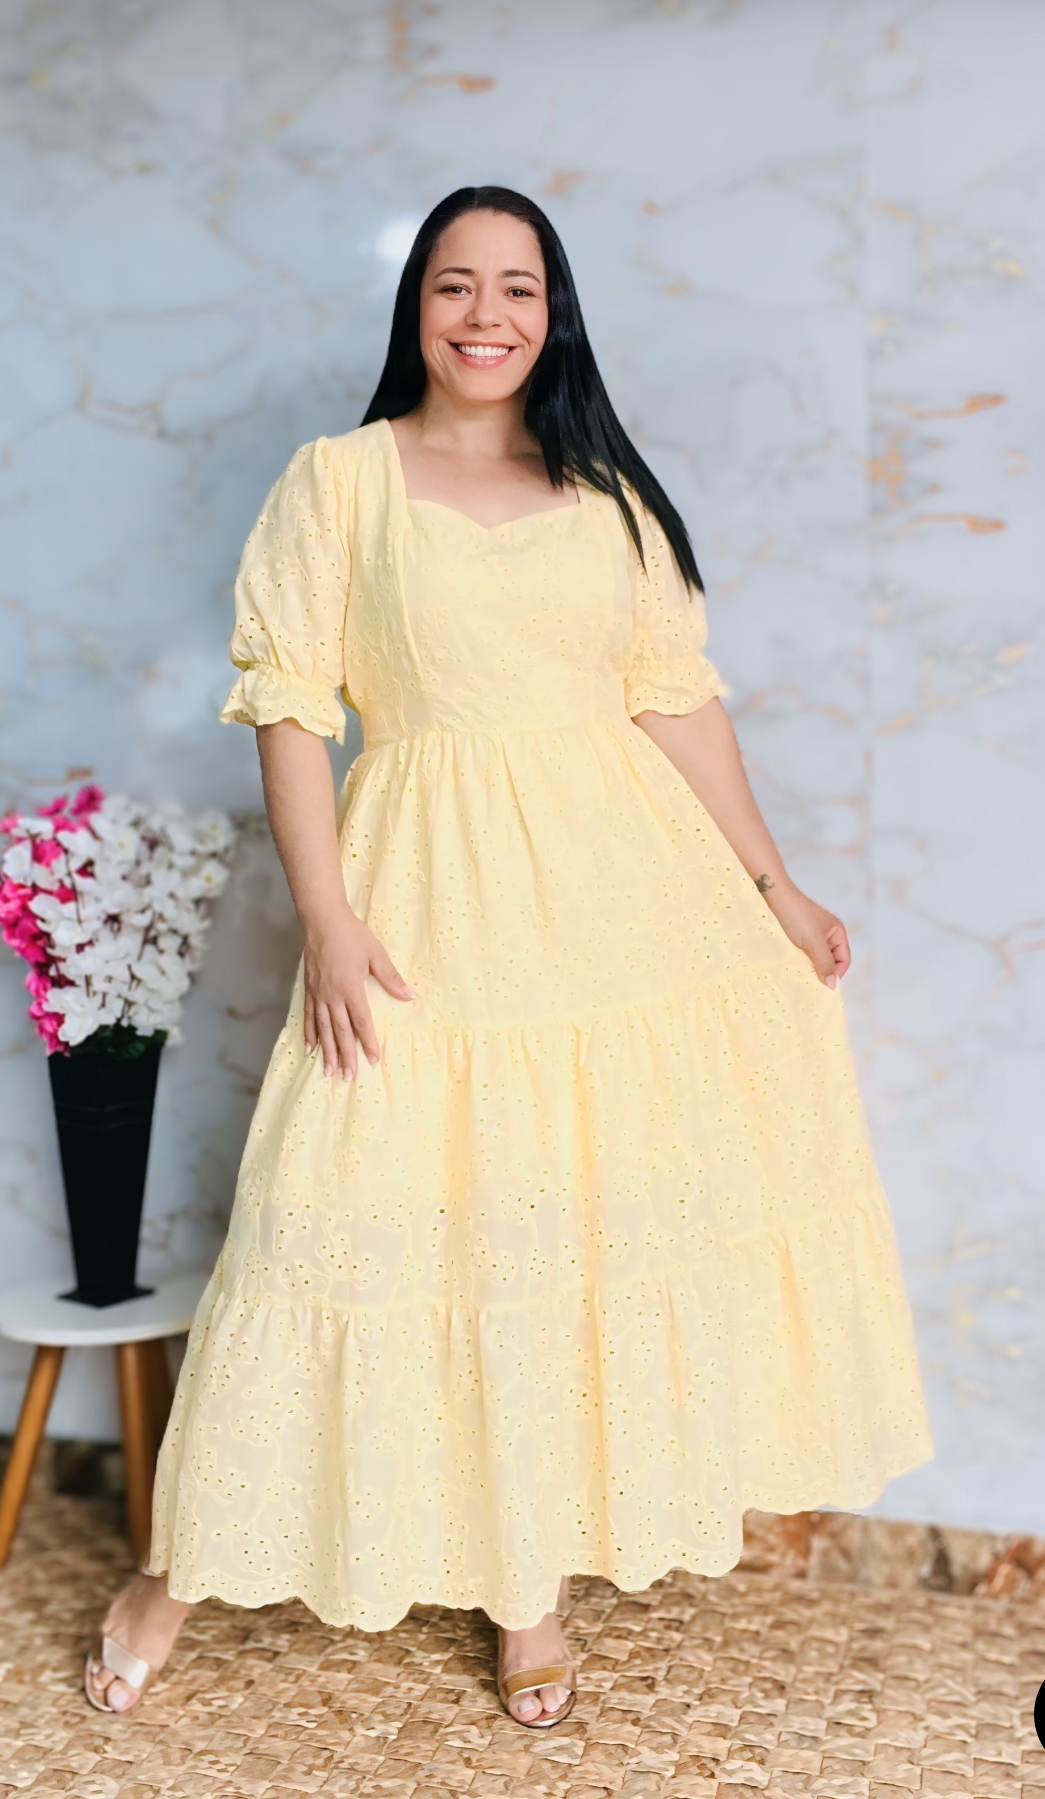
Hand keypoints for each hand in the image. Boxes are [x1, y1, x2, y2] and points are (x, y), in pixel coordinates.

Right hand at [302, 906, 415, 1077]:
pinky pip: (308, 1016)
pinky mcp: (308, 989)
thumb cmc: (352, 935)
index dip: (367, 1042)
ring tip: (329, 1071)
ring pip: (322, 1028)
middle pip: (340, 1031)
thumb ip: (391, 978)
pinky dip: (309, 1033)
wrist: (322, 920)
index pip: (361, 1021)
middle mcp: (332, 995)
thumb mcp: (376, 954)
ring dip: (327, 1051)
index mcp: (351, 987)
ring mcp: (318, 993)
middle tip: (349, 1077)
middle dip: (346, 1055)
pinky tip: (311, 1048)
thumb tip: (410, 996)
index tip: (372, 1061)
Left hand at [759, 877, 850, 987]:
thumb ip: (824, 962)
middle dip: (824, 971)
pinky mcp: (800, 937)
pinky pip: (806, 954)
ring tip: (802, 974)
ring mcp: (814, 936)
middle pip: (831, 960)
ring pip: (817, 958)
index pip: (844, 959)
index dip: (837, 972)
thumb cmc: (797, 916)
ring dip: (812, 967)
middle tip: (811, 981)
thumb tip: (833, 985)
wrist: (776, 898)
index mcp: (838, 932)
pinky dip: (802, 961)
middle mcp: (828, 935)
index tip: (824, 984)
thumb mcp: (813, 941)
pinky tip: (795, 966)